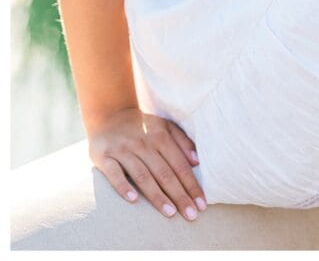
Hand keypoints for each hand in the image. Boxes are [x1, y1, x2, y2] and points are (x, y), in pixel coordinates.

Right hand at [87, 106, 206, 220]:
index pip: (180, 165)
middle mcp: (143, 144)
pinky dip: (123, 186)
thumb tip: (197, 161)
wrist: (109, 114)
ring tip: (170, 213)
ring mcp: (124, 151)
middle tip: (191, 216)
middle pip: (164, 173)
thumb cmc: (142, 126)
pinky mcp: (104, 157)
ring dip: (157, 195)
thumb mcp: (164, 126)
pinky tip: (133, 200)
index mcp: (161, 137)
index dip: (191, 185)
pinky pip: (114, 174)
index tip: (201, 205)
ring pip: (143, 176)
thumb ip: (182, 141)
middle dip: (179, 195)